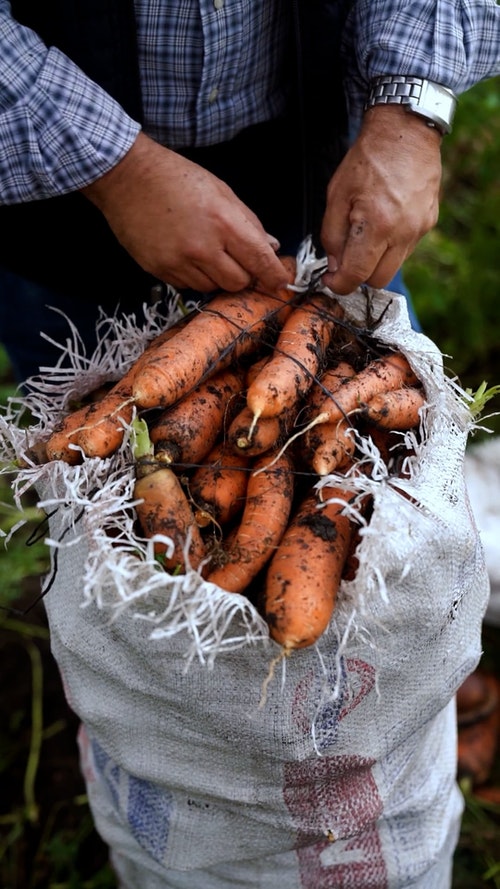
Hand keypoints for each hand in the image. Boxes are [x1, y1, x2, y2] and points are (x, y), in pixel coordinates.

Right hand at [81, 132, 287, 293]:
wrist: (126, 177)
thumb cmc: (176, 178)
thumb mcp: (221, 191)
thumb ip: (248, 221)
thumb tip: (270, 247)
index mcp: (223, 222)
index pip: (259, 260)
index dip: (274, 276)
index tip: (281, 283)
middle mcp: (202, 247)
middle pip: (238, 282)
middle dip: (244, 275)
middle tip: (238, 261)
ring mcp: (179, 262)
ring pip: (213, 288)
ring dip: (217, 276)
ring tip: (206, 252)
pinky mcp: (159, 270)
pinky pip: (188, 286)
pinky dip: (194, 276)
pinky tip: (186, 254)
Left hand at [320, 105, 441, 293]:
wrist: (405, 132)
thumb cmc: (368, 159)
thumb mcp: (336, 195)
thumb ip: (332, 235)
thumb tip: (335, 265)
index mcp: (377, 225)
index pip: (356, 275)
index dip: (339, 284)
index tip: (330, 280)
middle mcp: (402, 232)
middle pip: (378, 280)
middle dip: (359, 276)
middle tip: (346, 260)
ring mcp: (419, 229)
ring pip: (394, 267)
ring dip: (376, 261)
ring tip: (365, 236)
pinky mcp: (429, 223)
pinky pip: (406, 249)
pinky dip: (391, 246)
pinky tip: (383, 223)